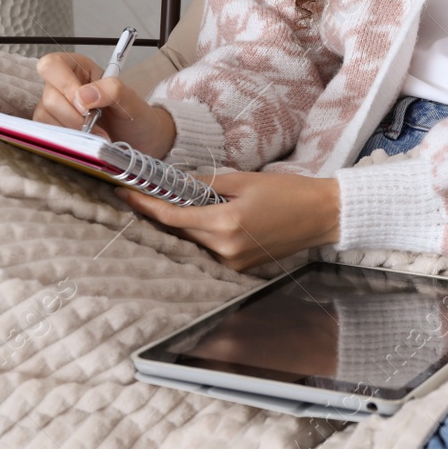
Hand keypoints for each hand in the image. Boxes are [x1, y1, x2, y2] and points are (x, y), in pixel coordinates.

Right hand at [34, 51, 176, 158]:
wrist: (141, 141)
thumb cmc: (135, 116)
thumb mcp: (131, 99)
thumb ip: (112, 90)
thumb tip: (82, 96)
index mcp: (78, 68)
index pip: (52, 65)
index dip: (65, 85)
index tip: (85, 106)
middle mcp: (62, 86)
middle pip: (49, 96)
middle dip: (72, 115)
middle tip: (94, 123)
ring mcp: (56, 109)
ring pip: (44, 117)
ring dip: (71, 130)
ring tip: (95, 134)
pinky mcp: (54, 129)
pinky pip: (46, 133)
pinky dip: (66, 140)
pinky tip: (85, 142)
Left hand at [115, 171, 341, 271]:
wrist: (322, 215)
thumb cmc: (288, 192)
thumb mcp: (244, 180)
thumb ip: (206, 183)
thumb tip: (177, 182)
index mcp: (225, 224)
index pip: (173, 217)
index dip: (146, 206)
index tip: (125, 193)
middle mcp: (225, 249)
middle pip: (178, 231)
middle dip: (158, 214)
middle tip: (140, 195)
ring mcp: (232, 263)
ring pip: (191, 243)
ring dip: (178, 225)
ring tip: (164, 204)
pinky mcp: (240, 268)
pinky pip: (208, 251)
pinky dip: (197, 235)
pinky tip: (194, 220)